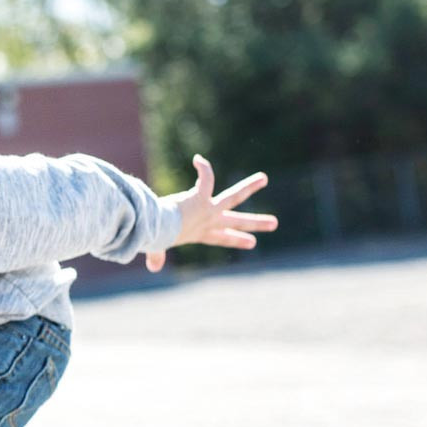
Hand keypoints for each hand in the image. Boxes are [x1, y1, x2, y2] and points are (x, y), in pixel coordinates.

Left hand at [146, 155, 278, 271]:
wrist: (158, 229)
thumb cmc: (155, 237)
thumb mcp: (157, 247)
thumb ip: (156, 256)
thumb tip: (152, 267)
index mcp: (199, 233)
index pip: (221, 237)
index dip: (236, 239)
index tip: (251, 242)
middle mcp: (209, 221)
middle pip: (237, 221)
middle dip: (256, 223)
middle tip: (274, 223)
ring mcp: (208, 209)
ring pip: (234, 196)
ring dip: (249, 186)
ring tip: (263, 178)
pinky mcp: (203, 197)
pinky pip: (208, 178)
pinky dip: (204, 168)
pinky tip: (198, 159)